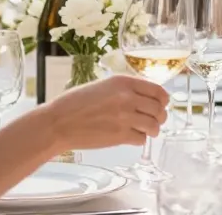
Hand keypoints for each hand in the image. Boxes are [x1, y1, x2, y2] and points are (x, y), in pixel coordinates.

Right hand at [46, 75, 169, 148]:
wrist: (58, 122)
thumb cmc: (76, 103)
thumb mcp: (103, 86)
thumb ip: (125, 89)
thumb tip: (144, 97)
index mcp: (124, 82)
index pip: (157, 90)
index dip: (163, 99)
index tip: (162, 104)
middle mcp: (127, 97)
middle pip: (159, 109)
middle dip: (160, 116)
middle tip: (156, 120)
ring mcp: (124, 117)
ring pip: (154, 125)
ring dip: (153, 129)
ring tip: (147, 131)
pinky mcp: (119, 135)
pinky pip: (141, 139)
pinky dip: (140, 139)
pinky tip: (133, 137)